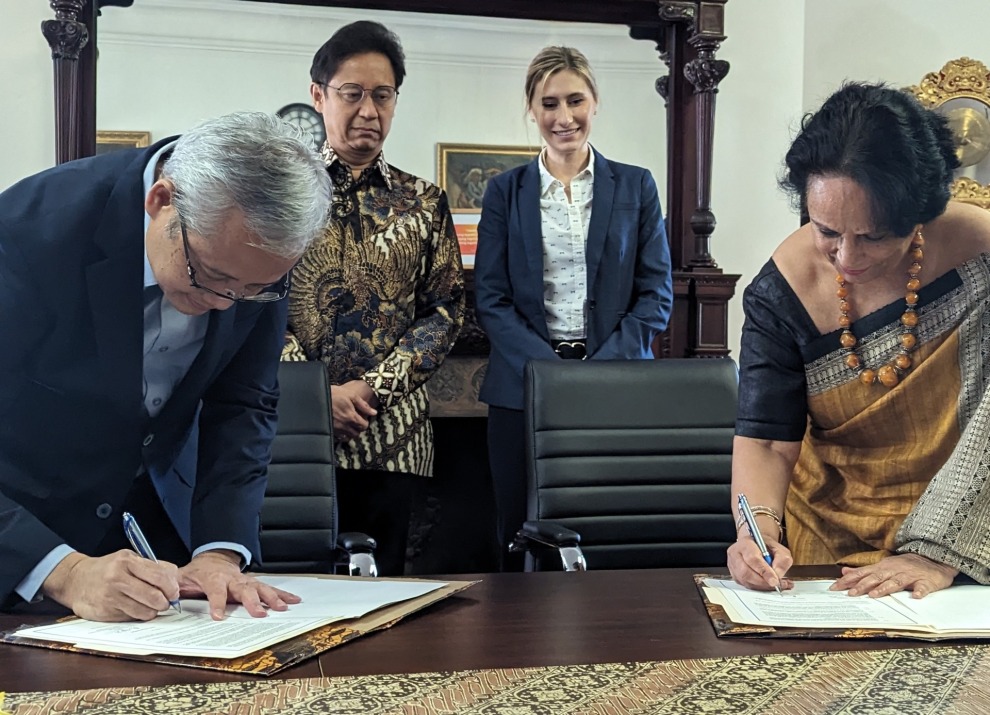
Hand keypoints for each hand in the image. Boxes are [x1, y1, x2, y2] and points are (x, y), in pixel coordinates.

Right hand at [41, 550, 180, 621]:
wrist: (76, 580)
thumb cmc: (108, 569)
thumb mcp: (129, 559)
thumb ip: (152, 567)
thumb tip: (174, 580)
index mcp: (127, 561)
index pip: (159, 576)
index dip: (172, 587)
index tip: (174, 592)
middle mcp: (117, 578)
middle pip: (154, 596)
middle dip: (165, 602)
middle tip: (165, 602)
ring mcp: (110, 597)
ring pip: (144, 611)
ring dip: (152, 611)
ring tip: (150, 605)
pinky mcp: (105, 612)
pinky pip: (131, 618)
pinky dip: (138, 615)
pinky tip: (134, 608)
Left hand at [178, 550, 300, 619]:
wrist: (214, 558)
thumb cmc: (198, 572)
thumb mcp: (182, 577)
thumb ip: (175, 585)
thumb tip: (168, 594)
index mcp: (214, 578)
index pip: (216, 591)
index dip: (217, 603)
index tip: (218, 616)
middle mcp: (233, 579)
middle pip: (243, 590)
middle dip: (252, 601)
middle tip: (260, 613)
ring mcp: (245, 580)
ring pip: (260, 588)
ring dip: (271, 598)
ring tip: (281, 608)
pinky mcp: (254, 583)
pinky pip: (269, 588)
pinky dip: (282, 594)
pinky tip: (293, 600)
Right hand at [331, 379, 378, 440]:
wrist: (316, 397)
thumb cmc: (334, 394)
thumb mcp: (351, 395)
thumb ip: (363, 405)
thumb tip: (374, 413)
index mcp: (351, 417)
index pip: (364, 426)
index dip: (365, 423)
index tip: (363, 418)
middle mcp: (344, 425)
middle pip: (356, 434)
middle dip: (358, 428)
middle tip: (356, 421)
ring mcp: (336, 429)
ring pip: (348, 437)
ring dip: (351, 432)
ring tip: (349, 424)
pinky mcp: (329, 429)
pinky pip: (339, 437)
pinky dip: (342, 434)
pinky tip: (341, 427)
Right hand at [727, 533, 792, 592]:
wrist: (756, 545)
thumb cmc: (766, 546)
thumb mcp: (779, 548)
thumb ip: (782, 560)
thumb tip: (778, 575)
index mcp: (745, 543)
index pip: (752, 559)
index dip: (764, 571)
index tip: (775, 580)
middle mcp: (735, 554)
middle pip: (745, 572)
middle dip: (762, 581)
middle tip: (775, 584)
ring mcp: (732, 566)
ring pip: (745, 581)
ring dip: (761, 586)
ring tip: (775, 584)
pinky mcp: (734, 575)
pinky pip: (746, 585)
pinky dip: (759, 588)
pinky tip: (768, 585)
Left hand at [830, 553, 957, 598]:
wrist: (932, 558)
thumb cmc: (905, 566)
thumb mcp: (882, 566)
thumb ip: (863, 571)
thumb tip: (844, 572)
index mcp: (882, 568)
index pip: (862, 574)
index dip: (848, 581)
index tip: (835, 588)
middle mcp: (893, 570)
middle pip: (876, 577)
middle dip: (862, 585)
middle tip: (851, 594)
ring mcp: (910, 575)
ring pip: (896, 582)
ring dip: (885, 588)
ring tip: (875, 595)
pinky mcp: (926, 581)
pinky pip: (923, 587)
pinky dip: (920, 591)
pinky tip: (916, 596)